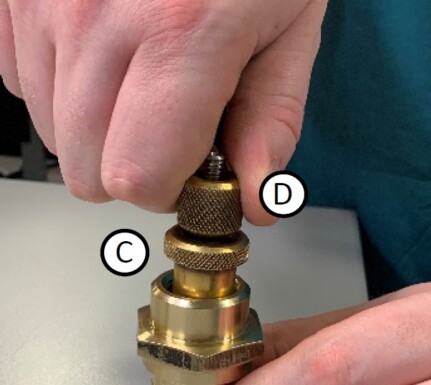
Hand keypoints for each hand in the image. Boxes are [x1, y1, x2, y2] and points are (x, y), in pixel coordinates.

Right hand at [0, 0, 325, 221]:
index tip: (193, 170)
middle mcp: (95, 16)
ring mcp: (45, 2)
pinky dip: (67, 92)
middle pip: (87, 172)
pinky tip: (105, 57)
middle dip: (135, 168)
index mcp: (178, 33)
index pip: (137, 177)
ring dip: (100, 132)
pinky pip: (26, 87)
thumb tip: (255, 202)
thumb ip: (270, 122)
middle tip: (171, 128)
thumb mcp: (288, 28)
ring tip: (140, 81)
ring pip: (54, 136)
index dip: (170, 189)